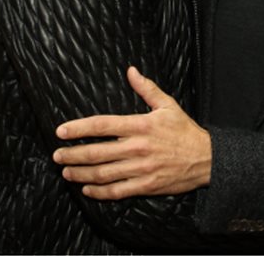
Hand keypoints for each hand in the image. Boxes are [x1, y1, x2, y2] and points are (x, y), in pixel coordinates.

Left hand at [52, 66, 211, 199]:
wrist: (207, 158)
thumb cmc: (185, 130)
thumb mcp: (168, 105)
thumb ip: (147, 88)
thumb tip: (131, 70)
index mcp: (140, 125)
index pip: (102, 125)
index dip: (79, 128)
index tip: (61, 131)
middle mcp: (137, 147)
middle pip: (97, 152)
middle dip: (73, 154)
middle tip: (56, 155)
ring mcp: (141, 169)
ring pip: (103, 174)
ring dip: (81, 173)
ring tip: (66, 171)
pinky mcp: (146, 186)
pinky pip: (117, 191)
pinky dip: (99, 192)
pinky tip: (87, 189)